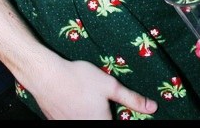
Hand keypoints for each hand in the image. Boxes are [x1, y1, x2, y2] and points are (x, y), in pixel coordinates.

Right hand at [27, 55, 158, 119]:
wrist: (47, 77)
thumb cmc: (80, 79)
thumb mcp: (110, 85)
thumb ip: (131, 99)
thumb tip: (152, 107)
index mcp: (101, 123)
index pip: (116, 123)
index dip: (120, 115)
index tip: (117, 109)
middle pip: (102, 121)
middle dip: (105, 112)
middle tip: (99, 100)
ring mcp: (70, 126)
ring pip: (86, 120)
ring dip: (90, 112)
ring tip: (87, 98)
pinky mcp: (58, 122)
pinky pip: (73, 120)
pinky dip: (77, 113)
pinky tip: (75, 100)